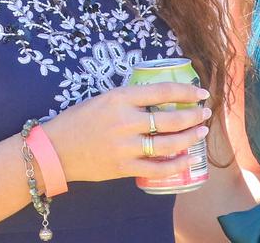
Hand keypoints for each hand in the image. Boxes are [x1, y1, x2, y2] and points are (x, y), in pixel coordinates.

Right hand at [41, 82, 211, 184]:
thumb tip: (162, 97)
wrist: (55, 149)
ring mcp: (125, 147)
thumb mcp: (104, 99)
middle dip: (193, 116)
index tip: (201, 92)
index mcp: (120, 98)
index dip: (187, 92)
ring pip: (168, 144)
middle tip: (204, 113)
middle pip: (170, 119)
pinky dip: (176, 164)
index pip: (162, 91)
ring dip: (189, 138)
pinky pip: (157, 168)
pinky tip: (187, 158)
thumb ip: (130, 99)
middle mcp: (124, 121)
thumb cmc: (79, 120)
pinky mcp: (123, 168)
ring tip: (200, 132)